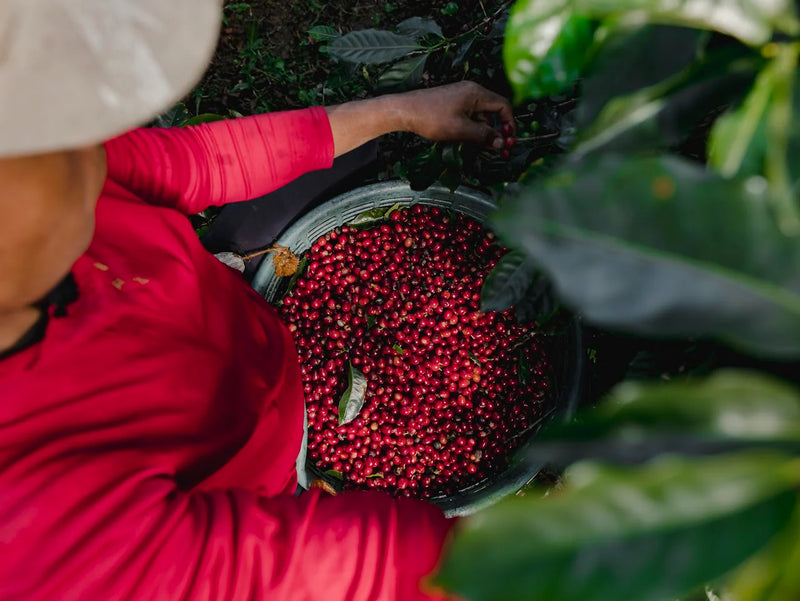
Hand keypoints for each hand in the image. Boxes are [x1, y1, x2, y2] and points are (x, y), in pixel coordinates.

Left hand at [324, 81, 513, 156]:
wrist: (404, 110)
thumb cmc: (431, 117)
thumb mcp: (461, 130)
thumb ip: (483, 136)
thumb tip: (501, 143)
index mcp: (476, 93)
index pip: (503, 105)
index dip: (509, 124)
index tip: (508, 140)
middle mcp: (471, 91)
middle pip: (492, 112)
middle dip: (495, 131)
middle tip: (495, 149)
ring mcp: (460, 96)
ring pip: (479, 116)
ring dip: (481, 132)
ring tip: (476, 147)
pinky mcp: (451, 103)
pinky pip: (468, 116)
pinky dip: (470, 128)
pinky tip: (463, 140)